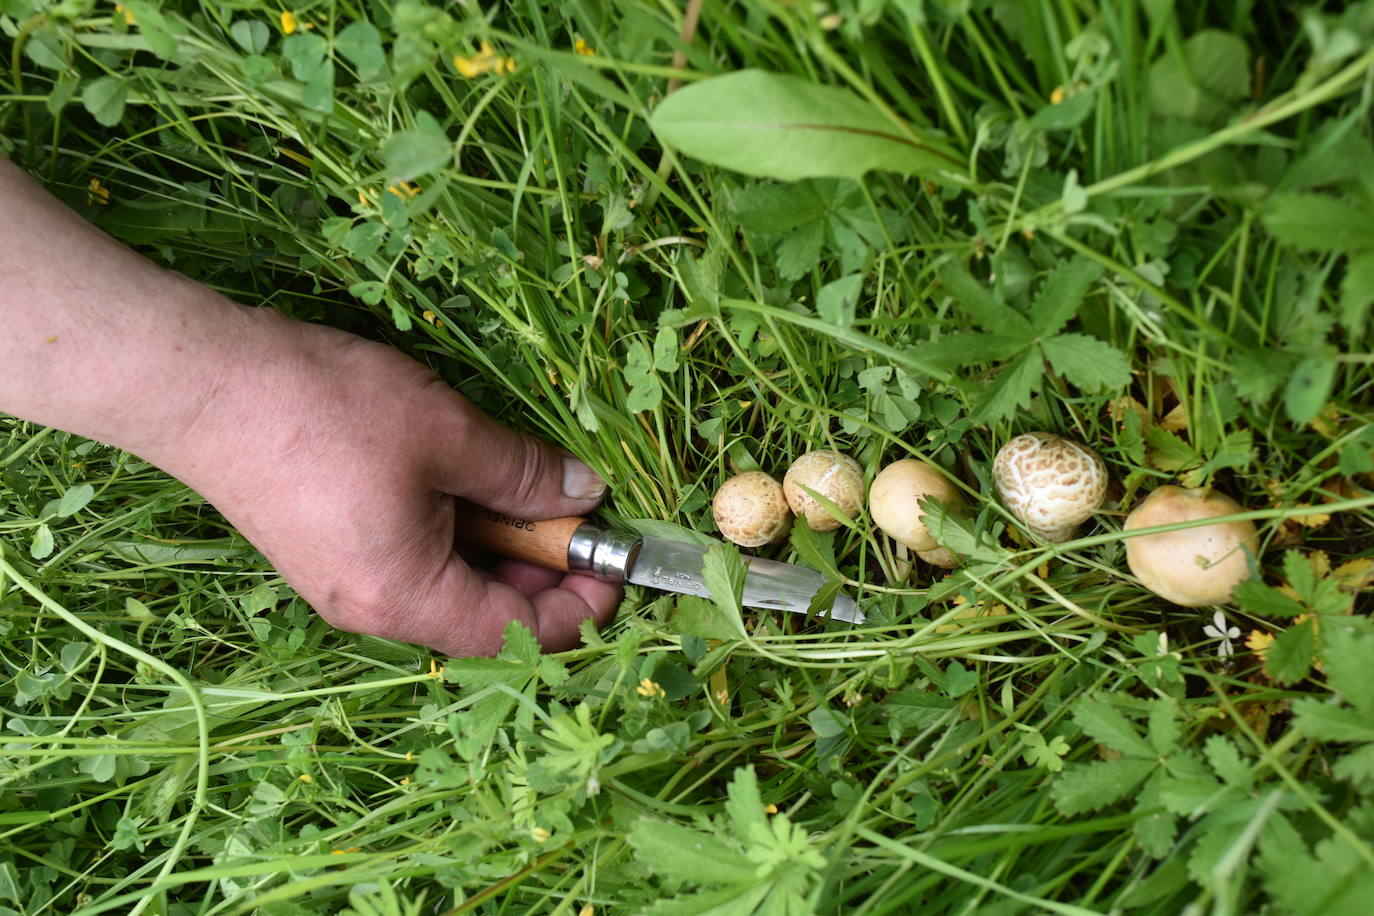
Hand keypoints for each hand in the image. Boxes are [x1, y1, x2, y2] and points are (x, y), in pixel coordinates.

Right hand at [152, 308, 621, 656]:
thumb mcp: (448, 433)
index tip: (613, 556)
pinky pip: (413, 561)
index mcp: (408, 598)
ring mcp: (345, 587)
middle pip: (486, 615)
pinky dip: (453, 529)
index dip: (582, 605)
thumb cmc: (328, 410)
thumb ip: (526, 474)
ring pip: (450, 585)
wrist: (204, 383)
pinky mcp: (326, 554)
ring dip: (496, 542)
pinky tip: (458, 476)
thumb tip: (587, 496)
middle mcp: (374, 612)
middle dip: (541, 566)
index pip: (521, 634)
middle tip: (566, 502)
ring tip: (510, 478)